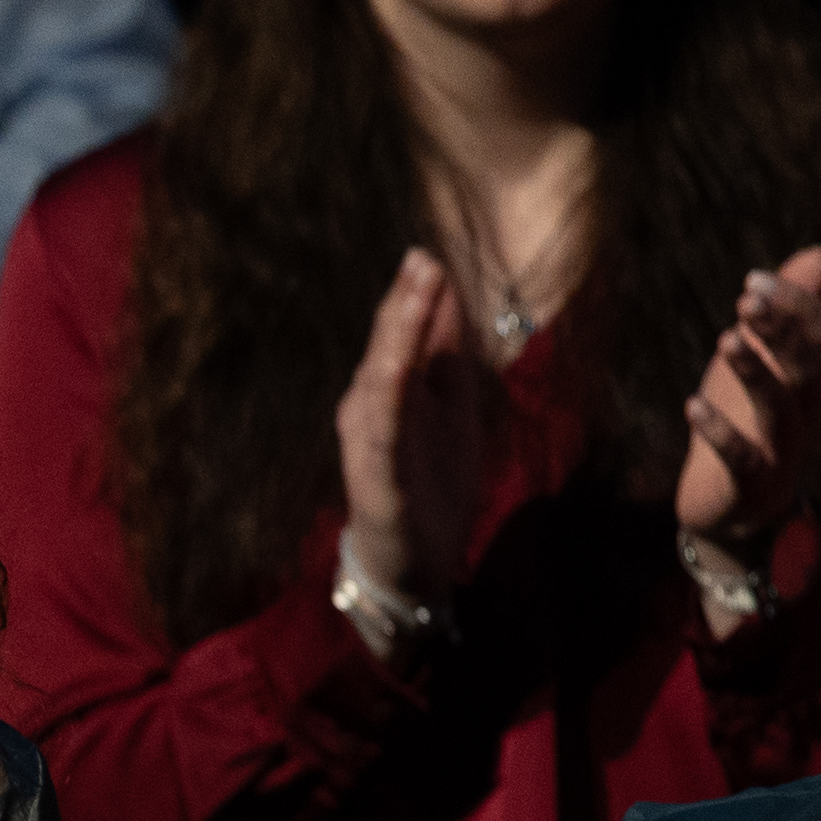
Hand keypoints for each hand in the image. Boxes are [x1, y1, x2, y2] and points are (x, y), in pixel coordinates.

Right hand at [335, 249, 498, 610]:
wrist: (413, 566)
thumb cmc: (430, 489)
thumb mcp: (452, 413)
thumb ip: (447, 362)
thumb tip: (451, 301)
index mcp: (391, 393)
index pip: (403, 336)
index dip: (417, 296)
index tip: (432, 255)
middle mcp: (368, 409)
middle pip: (387, 346)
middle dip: (405, 302)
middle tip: (424, 257)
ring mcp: (368, 441)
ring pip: (381, 376)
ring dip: (396, 334)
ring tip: (415, 295)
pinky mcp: (374, 475)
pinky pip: (381, 428)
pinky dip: (388, 391)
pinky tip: (397, 362)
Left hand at [666, 243, 820, 559]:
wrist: (734, 509)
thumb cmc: (746, 422)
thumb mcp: (759, 363)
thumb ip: (784, 314)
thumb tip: (820, 255)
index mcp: (808, 380)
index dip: (796, 305)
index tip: (753, 281)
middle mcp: (804, 411)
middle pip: (805, 366)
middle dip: (780, 331)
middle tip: (747, 300)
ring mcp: (781, 450)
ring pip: (779, 408)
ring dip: (754, 372)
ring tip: (725, 340)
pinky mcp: (750, 483)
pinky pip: (741, 458)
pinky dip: (719, 432)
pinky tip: (691, 406)